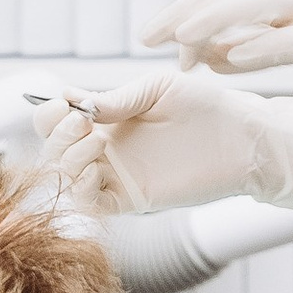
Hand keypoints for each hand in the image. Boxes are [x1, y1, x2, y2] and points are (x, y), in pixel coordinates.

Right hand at [35, 70, 292, 219]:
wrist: (240, 139)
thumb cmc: (205, 107)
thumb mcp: (158, 88)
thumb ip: (118, 98)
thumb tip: (75, 101)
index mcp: (107, 118)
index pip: (56, 120)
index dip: (52, 113)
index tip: (70, 103)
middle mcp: (106, 148)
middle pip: (51, 150)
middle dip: (56, 136)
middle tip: (82, 122)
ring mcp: (116, 175)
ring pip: (64, 177)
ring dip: (68, 158)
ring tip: (97, 142)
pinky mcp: (131, 199)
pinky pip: (89, 203)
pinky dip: (81, 188)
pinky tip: (97, 170)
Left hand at [142, 0, 292, 141]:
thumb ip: (274, 43)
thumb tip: (220, 56)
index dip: (191, 4)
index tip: (158, 28)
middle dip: (185, 13)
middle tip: (148, 37)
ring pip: (253, 9)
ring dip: (208, 28)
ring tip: (177, 50)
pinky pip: (289, 42)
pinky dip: (252, 50)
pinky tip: (223, 65)